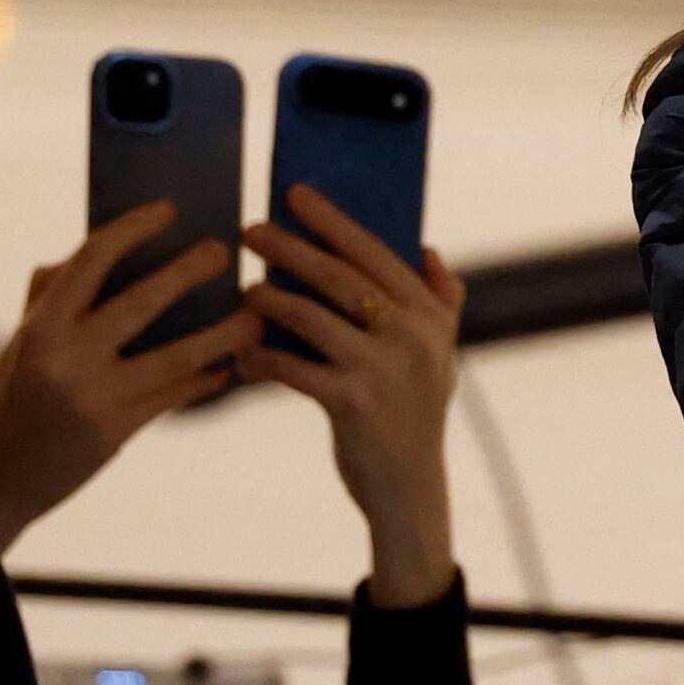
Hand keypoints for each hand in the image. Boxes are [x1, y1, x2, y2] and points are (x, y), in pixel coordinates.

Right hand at [0, 202, 253, 552]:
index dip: (130, 230)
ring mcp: (95, 398)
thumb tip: (99, 248)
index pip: (89, 261)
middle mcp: (67, 359)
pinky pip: (174, 395)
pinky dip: (205, 377)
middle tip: (222, 250)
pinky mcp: (117, 433)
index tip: (166, 210)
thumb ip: (49, 296)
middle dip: (187, 272)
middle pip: (140, 302)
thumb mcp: (19, 345)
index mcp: (39, 327)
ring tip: (255, 315)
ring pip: (176, 356)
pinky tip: (229, 363)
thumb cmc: (10, 401)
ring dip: (222, 333)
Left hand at [237, 189, 464, 607]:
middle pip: (339, 276)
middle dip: (290, 248)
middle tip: (250, 229)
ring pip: (311, 316)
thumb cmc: (414, 416)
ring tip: (244, 291)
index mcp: (431, 316)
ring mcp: (382, 370)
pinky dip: (262, 357)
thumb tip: (428, 251)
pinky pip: (292, 367)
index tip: (296, 194)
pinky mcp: (351, 404)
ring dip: (269, 300)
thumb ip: (441, 303)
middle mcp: (412, 337)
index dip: (334, 221)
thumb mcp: (441, 357)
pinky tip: (242, 355)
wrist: (409, 490)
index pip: (377, 252)